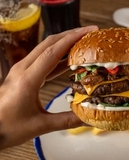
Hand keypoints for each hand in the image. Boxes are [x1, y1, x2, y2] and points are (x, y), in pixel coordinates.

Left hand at [0, 26, 97, 149]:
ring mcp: (22, 70)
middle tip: (89, 32)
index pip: (52, 52)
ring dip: (64, 42)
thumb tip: (89, 119)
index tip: (88, 32)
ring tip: (82, 41)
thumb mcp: (40, 126)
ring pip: (45, 49)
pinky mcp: (23, 74)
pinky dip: (58, 56)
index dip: (71, 39)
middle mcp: (23, 69)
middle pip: (49, 43)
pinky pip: (43, 60)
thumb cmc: (8, 127)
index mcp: (28, 79)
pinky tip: (69, 59)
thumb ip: (66, 121)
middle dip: (70, 34)